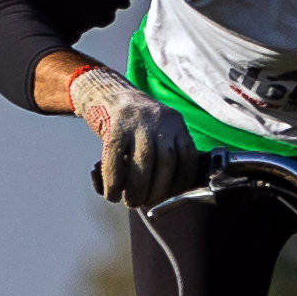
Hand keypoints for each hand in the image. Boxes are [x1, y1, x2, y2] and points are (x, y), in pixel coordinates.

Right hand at [70, 67, 204, 203]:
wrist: (107, 93)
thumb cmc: (135, 124)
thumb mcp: (158, 130)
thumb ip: (165, 154)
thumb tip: (164, 194)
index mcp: (176, 123)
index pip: (188, 156)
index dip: (181, 181)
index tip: (170, 196)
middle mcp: (160, 120)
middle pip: (166, 162)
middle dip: (157, 190)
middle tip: (144, 202)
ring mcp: (137, 121)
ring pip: (143, 162)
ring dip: (137, 189)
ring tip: (130, 201)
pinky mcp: (115, 125)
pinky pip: (115, 158)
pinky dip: (113, 180)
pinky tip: (111, 192)